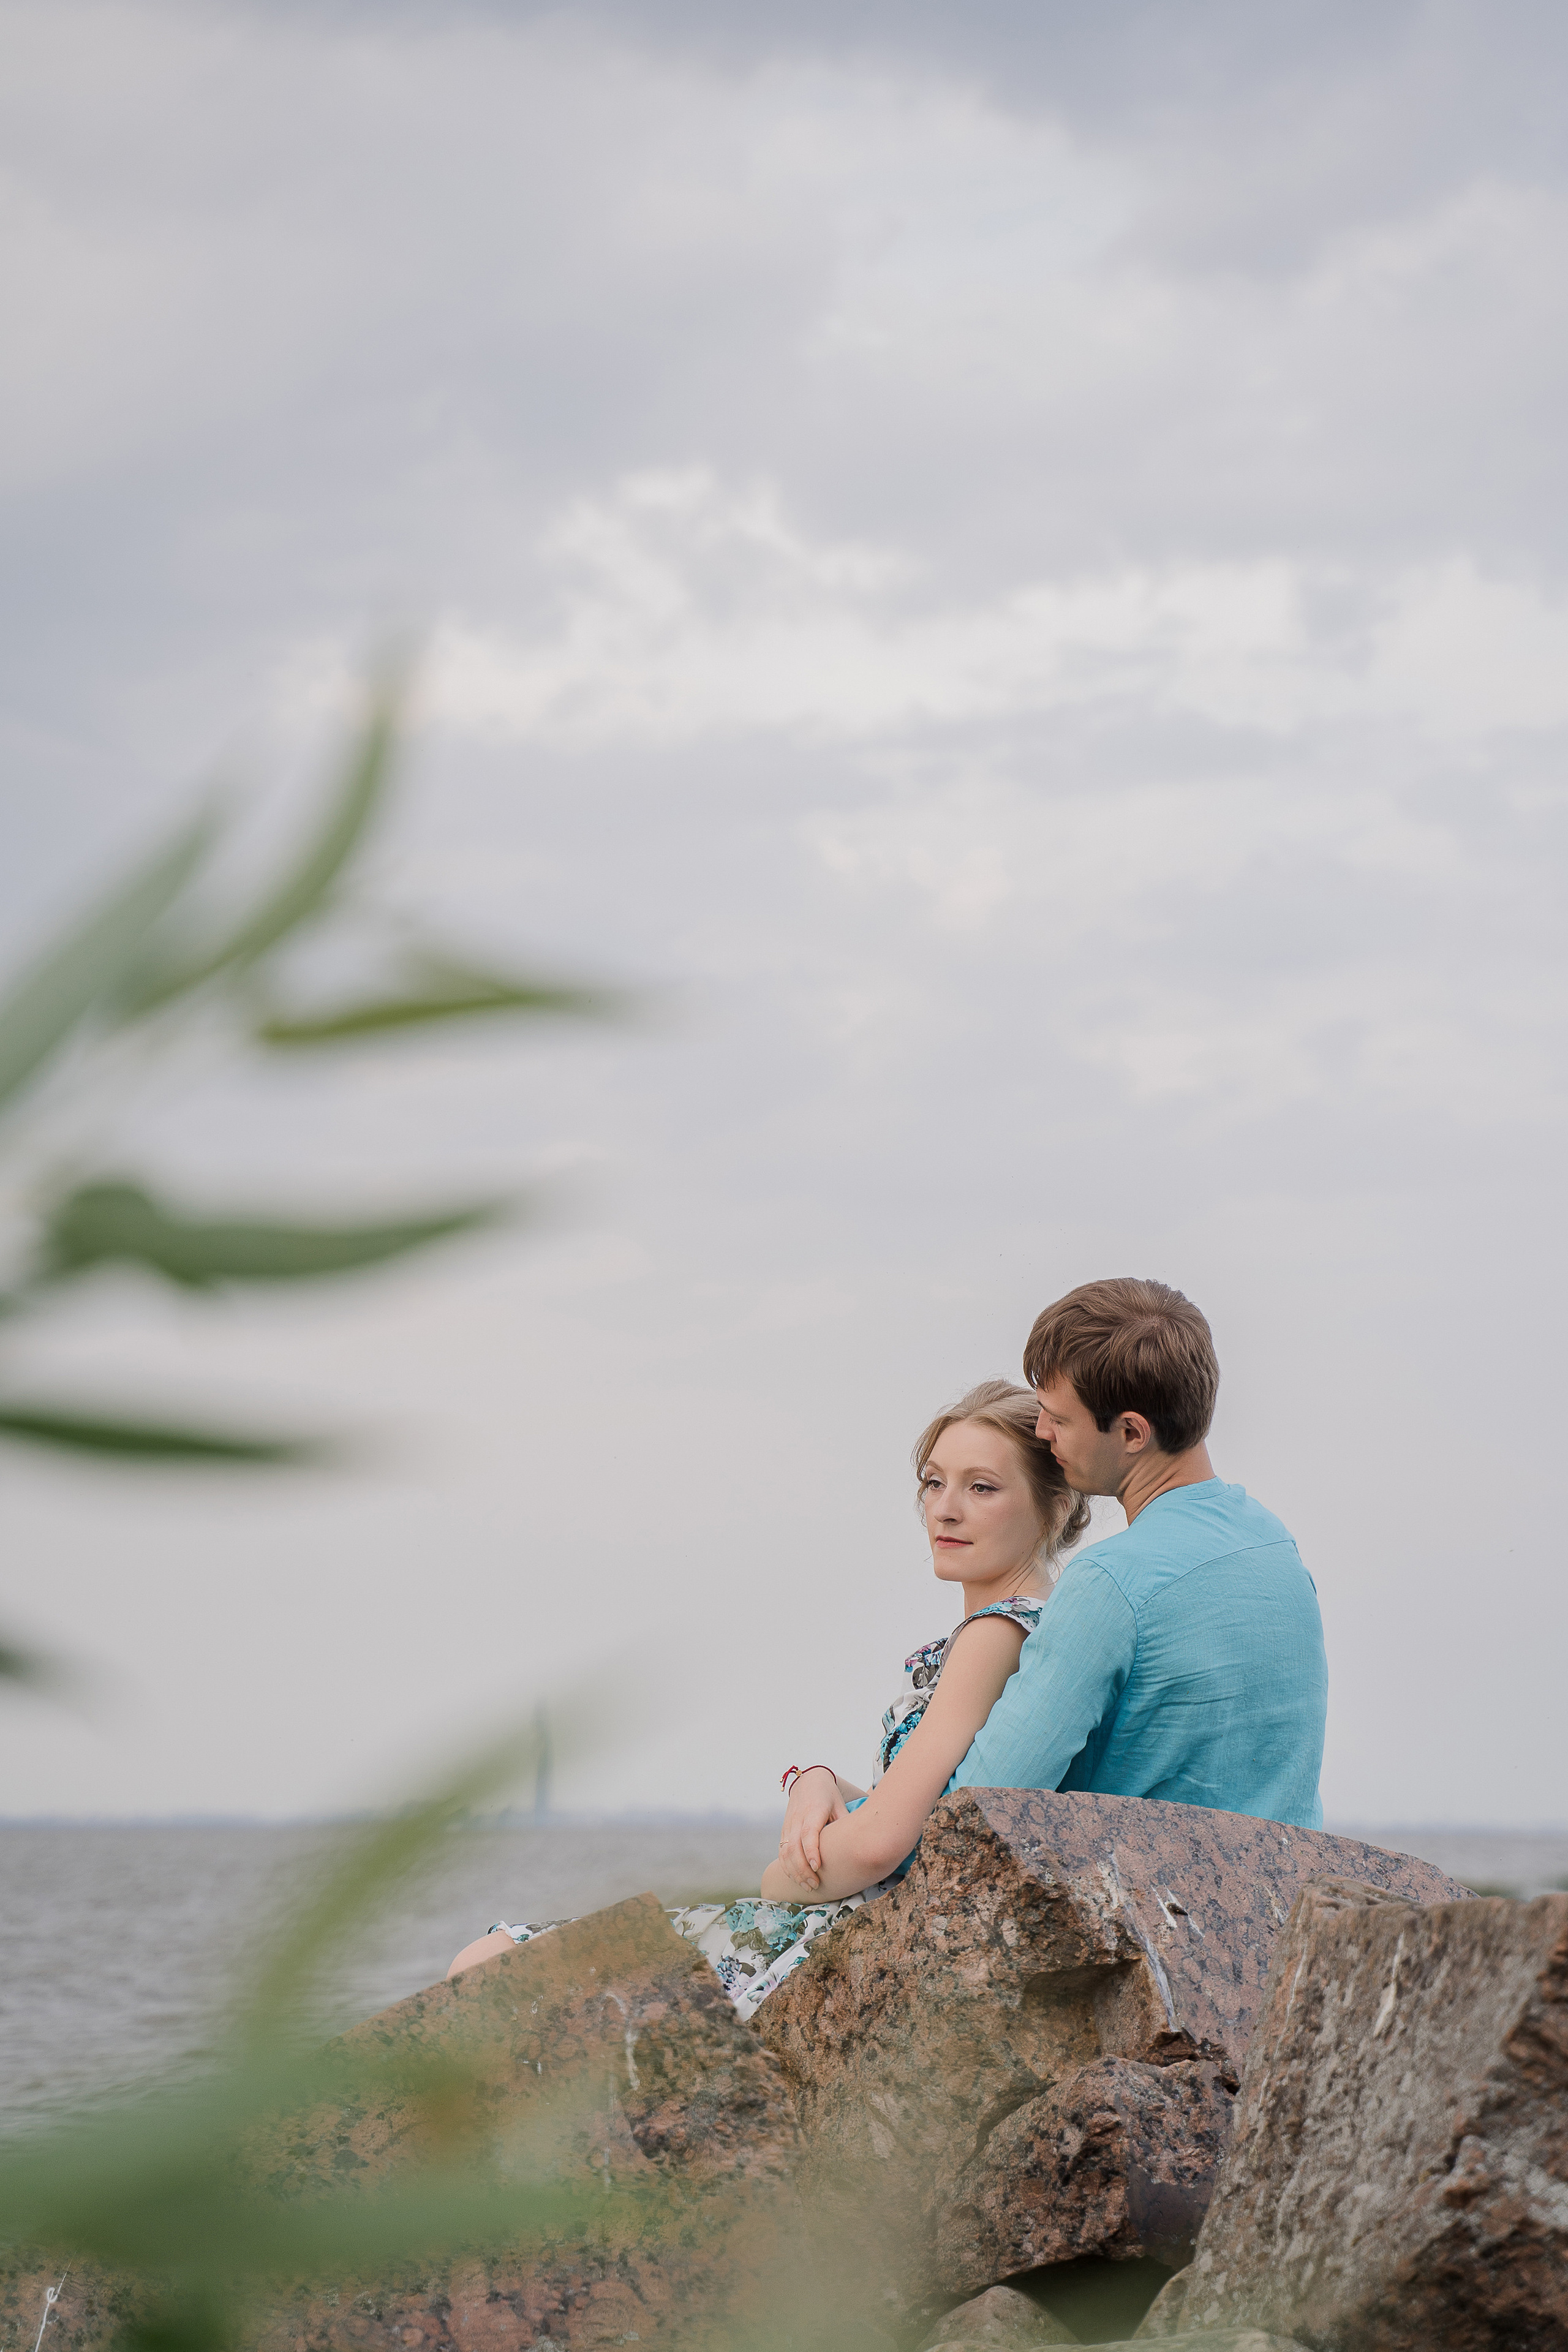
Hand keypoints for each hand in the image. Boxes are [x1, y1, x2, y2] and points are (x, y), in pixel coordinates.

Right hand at [778, 1766, 845, 1892]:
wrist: (808, 1781)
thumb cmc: (828, 1796)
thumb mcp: (840, 1805)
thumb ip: (845, 1824)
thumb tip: (856, 1846)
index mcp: (813, 1810)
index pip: (808, 1833)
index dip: (811, 1851)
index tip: (817, 1867)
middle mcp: (797, 1818)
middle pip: (794, 1847)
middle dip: (802, 1869)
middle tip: (815, 1885)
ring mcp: (788, 1824)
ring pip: (785, 1851)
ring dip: (794, 1872)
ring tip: (807, 1886)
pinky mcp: (784, 1830)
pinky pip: (781, 1851)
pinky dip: (787, 1867)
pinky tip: (796, 1878)